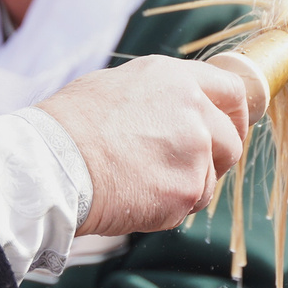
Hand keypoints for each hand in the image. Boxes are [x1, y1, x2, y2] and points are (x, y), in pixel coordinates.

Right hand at [40, 57, 251, 236]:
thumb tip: (173, 109)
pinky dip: (168, 208)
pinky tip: (135, 198)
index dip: (235, 115)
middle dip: (215, 159)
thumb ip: (158, 95)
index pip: (233, 90)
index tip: (229, 130)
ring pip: (209, 179)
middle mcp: (194, 111)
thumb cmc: (69, 125)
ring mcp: (195, 152)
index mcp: (176, 79)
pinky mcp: (186, 191)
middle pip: (231, 141)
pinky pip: (188, 205)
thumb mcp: (116, 85)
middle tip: (184, 171)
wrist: (52, 163)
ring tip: (141, 184)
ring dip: (184, 187)